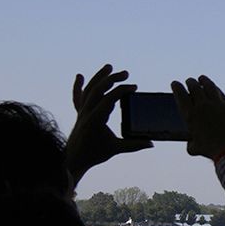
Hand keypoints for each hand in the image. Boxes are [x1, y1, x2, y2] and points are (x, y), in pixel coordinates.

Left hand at [65, 64, 151, 186]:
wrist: (73, 159)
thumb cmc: (94, 154)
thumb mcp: (115, 149)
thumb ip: (134, 145)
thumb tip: (151, 144)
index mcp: (96, 119)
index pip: (109, 98)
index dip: (122, 90)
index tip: (134, 88)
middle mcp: (86, 112)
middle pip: (98, 89)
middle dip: (112, 78)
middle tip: (126, 73)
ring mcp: (81, 111)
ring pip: (88, 89)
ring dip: (98, 77)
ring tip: (109, 67)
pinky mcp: (79, 113)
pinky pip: (77, 97)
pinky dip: (77, 86)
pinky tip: (79, 76)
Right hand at [171, 75, 224, 158]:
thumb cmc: (211, 150)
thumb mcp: (194, 148)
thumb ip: (191, 142)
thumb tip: (191, 143)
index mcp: (190, 115)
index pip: (180, 95)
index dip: (176, 87)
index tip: (175, 83)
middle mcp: (203, 106)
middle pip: (194, 87)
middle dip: (190, 82)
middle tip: (189, 81)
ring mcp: (217, 104)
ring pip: (209, 86)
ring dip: (204, 81)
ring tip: (202, 78)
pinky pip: (221, 94)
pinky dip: (216, 90)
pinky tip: (215, 89)